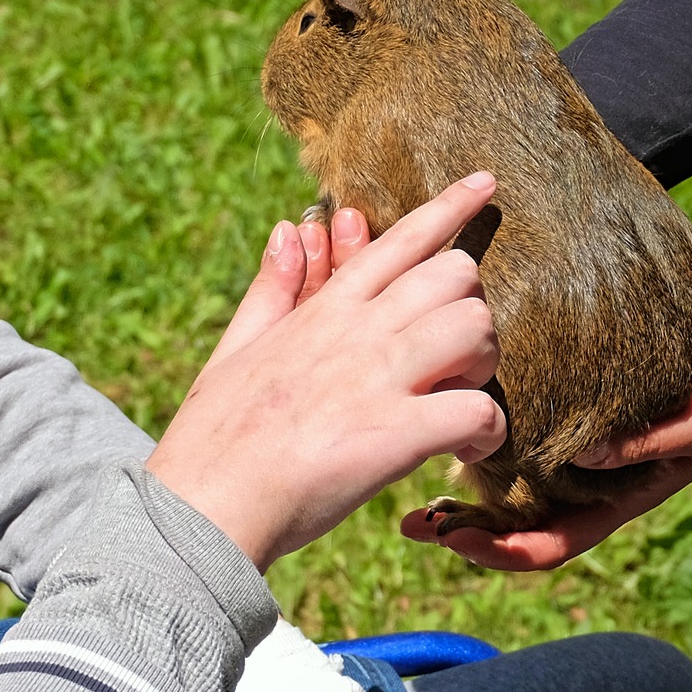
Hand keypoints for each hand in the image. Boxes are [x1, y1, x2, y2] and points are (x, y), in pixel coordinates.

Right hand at [149, 177, 506, 570]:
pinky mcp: (395, 433)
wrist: (203, 506)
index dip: (451, 207)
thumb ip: (273, 289)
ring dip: (485, 365)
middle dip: (471, 310)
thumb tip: (287, 231)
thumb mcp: (236, 348)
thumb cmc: (214, 438)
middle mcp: (358, 332)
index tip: (487, 184)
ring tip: (461, 398)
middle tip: (453, 359)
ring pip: (476, 329)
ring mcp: (378, 378)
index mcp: (324, 310)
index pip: (400, 239)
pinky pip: (478, 412)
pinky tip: (467, 452)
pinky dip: (488, 433)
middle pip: (456, 277)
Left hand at [402, 272, 691, 570]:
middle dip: (461, 527)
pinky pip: (515, 423)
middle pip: (512, 519)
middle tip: (407, 520)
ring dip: (459, 478)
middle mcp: (584, 475)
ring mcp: (573, 440)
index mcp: (616, 496)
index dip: (501, 553)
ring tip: (410, 462)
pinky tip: (441, 402)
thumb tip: (578, 458)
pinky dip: (477, 422)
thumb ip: (644, 443)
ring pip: (504, 475)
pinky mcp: (566, 399)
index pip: (548, 544)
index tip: (454, 541)